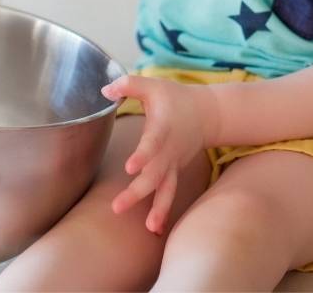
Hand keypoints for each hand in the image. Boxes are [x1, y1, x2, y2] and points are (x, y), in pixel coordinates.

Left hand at [100, 75, 216, 233]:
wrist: (208, 114)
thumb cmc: (176, 98)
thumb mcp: (153, 85)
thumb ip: (128, 84)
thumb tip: (104, 89)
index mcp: (162, 128)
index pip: (152, 143)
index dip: (143, 155)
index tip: (130, 167)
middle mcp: (169, 151)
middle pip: (154, 175)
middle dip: (138, 192)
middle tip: (117, 206)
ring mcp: (173, 164)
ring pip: (165, 189)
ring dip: (157, 208)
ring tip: (149, 227)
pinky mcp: (174, 172)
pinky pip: (169, 194)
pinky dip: (163, 211)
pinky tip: (153, 229)